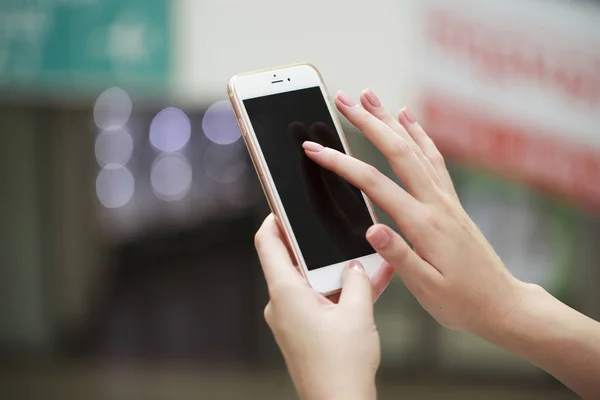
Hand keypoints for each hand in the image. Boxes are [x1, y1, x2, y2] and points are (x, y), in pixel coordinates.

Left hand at [255, 215, 393, 399]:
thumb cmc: (341, 366)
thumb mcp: (358, 313)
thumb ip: (358, 279)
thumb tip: (356, 265)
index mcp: (286, 293)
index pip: (267, 243)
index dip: (274, 220)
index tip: (285, 206)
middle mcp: (281, 304)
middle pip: (291, 261)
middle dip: (316, 247)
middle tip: (335, 233)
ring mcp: (290, 319)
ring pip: (309, 282)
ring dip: (334, 272)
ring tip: (362, 262)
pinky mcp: (302, 331)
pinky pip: (317, 301)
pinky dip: (336, 293)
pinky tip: (365, 287)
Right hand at [302, 89, 525, 333]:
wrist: (502, 303)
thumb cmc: (462, 301)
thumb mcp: (426, 288)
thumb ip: (399, 256)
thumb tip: (370, 229)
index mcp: (424, 224)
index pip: (374, 184)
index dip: (340, 163)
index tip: (314, 149)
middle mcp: (436, 203)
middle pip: (397, 151)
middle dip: (367, 122)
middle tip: (343, 99)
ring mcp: (446, 198)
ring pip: (415, 147)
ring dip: (390, 119)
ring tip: (369, 96)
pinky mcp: (451, 200)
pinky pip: (433, 157)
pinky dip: (419, 134)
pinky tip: (408, 119)